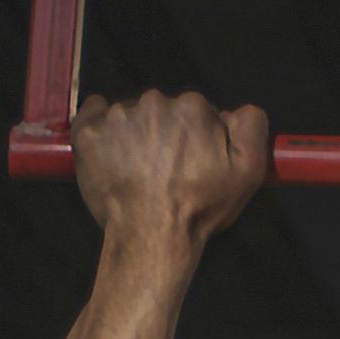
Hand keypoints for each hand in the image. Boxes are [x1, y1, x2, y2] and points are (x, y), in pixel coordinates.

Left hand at [72, 90, 268, 242]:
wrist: (152, 235)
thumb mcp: (248, 172)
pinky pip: (93, 113)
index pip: (197, 111)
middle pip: (162, 110)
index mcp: (193, 108)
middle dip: (165, 131)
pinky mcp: (87, 131)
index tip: (194, 160)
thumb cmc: (200, 207)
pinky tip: (110, 148)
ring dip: (134, 133)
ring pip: (130, 115)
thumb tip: (239, 109)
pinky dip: (101, 126)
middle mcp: (153, 102)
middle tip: (166, 168)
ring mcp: (116, 116)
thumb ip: (252, 129)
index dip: (197, 135)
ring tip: (137, 168)